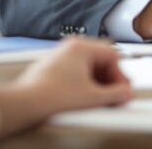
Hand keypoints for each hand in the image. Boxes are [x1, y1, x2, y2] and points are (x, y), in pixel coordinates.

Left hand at [0, 38, 132, 138]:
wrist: (25, 104)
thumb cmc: (52, 96)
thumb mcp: (93, 97)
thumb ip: (116, 94)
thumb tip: (126, 93)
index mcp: (82, 47)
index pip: (112, 55)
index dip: (120, 75)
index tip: (121, 89)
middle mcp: (70, 46)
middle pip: (100, 59)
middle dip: (108, 78)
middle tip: (112, 93)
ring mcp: (58, 55)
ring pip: (87, 64)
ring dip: (96, 80)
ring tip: (96, 97)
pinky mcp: (50, 66)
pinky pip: (74, 69)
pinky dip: (82, 81)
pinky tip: (81, 96)